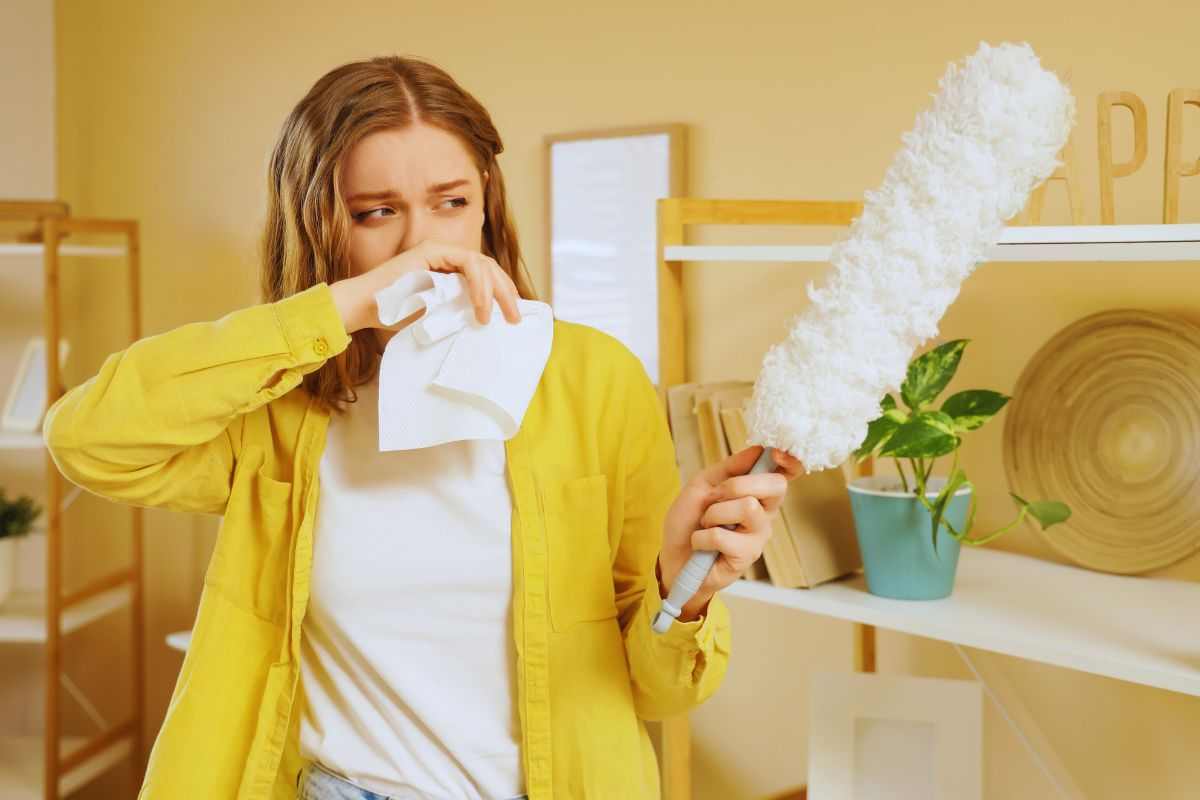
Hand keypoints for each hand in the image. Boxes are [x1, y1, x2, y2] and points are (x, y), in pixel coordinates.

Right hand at [330, 240, 522, 332]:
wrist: (363, 308)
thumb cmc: (394, 315)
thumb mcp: (437, 316)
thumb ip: (459, 312)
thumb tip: (487, 325)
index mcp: (449, 269)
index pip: (485, 276)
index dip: (503, 294)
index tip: (513, 316)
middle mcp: (446, 256)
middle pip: (489, 268)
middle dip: (506, 292)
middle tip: (515, 318)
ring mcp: (439, 251)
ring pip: (482, 263)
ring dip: (494, 290)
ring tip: (495, 316)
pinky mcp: (431, 251)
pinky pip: (467, 262)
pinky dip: (477, 283)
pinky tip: (480, 304)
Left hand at [658, 445, 803, 619]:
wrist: (672, 558)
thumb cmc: (689, 521)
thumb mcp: (702, 485)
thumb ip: (729, 468)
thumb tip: (757, 449)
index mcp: (757, 493)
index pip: (787, 475)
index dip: (790, 461)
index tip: (776, 453)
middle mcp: (765, 513)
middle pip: (775, 485)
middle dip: (738, 484)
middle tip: (715, 497)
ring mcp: (758, 536)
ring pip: (748, 507)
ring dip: (714, 513)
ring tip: (706, 525)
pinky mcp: (746, 557)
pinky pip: (723, 535)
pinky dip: (702, 537)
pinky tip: (702, 546)